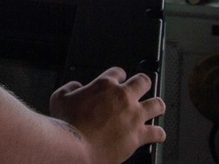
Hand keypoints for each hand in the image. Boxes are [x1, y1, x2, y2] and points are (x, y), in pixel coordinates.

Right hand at [49, 68, 165, 163]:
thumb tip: (76, 87)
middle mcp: (123, 97)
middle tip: (141, 88)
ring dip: (157, 105)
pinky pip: (157, 132)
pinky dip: (158, 133)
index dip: (119, 75)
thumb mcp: (59, 97)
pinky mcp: (138, 135)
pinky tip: (158, 134)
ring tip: (157, 107)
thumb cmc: (67, 124)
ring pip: (156, 104)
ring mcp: (133, 116)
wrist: (75, 146)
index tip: (118, 79)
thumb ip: (70, 88)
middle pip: (143, 82)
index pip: (118, 72)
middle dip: (142, 83)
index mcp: (105, 85)